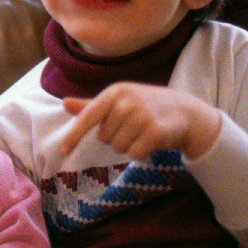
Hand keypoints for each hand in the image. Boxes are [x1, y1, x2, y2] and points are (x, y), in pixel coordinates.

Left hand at [59, 83, 221, 160]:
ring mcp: (143, 116)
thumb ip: (90, 105)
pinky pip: (134, 154)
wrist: (186, 111)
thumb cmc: (144, 106)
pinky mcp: (157, 132)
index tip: (62, 151)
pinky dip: (140, 152)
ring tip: (142, 132)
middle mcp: (127, 102)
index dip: (73, 136)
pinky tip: (151, 140)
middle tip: (133, 126)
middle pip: (103, 138)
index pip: (87, 117)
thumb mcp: (117, 101)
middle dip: (115, 137)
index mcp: (114, 93)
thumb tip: (64, 103)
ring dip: (128, 145)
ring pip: (117, 148)